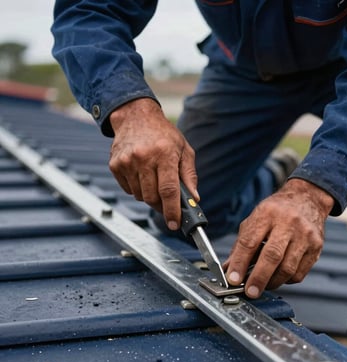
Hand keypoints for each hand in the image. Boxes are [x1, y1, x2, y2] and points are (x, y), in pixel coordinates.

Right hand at [109, 98, 197, 229]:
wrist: (135, 116)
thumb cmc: (163, 134)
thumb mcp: (184, 150)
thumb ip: (189, 175)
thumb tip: (194, 199)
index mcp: (164, 154)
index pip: (168, 190)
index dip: (172, 210)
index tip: (175, 224)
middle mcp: (144, 158)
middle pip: (152, 197)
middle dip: (161, 205)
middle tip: (167, 202)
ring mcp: (127, 162)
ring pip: (140, 196)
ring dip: (149, 195)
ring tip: (153, 178)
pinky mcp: (115, 165)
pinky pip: (128, 189)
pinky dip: (137, 188)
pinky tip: (141, 173)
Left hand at [223, 179, 334, 297]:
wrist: (307, 199)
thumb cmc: (277, 211)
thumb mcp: (254, 220)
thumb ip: (240, 246)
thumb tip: (229, 270)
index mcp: (267, 213)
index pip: (250, 242)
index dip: (240, 263)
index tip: (232, 279)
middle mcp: (288, 223)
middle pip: (272, 256)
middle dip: (258, 278)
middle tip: (250, 292)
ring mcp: (305, 235)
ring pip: (288, 268)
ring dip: (272, 282)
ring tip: (262, 285)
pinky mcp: (316, 247)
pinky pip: (299, 273)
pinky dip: (286, 280)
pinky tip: (278, 276)